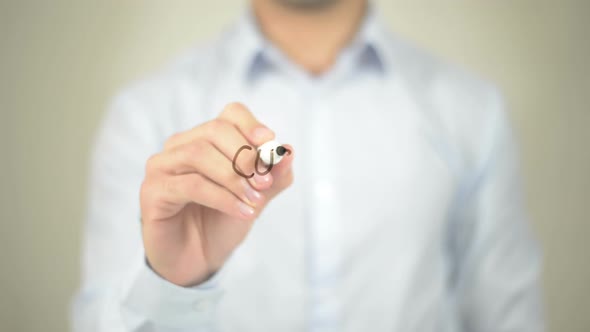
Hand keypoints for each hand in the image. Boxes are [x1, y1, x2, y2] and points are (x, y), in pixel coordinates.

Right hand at [140, 102, 293, 285]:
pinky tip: (242, 212)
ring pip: (199, 154)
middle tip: (265, 182)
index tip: (271, 147)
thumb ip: (273, 177)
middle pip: (215, 130)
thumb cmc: (222, 222)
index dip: (252, 126)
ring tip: (255, 201)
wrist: (196, 259)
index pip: (231, 114)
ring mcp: (162, 165)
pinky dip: (222, 198)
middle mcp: (181, 145)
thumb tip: (289, 151)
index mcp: (206, 139)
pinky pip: (190, 185)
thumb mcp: (256, 199)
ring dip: (234, 177)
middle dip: (246, 155)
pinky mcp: (152, 190)